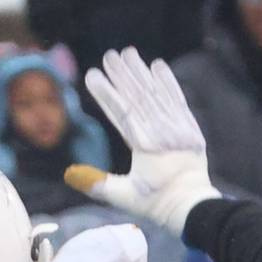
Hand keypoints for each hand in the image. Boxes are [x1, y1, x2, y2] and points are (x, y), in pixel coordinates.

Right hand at [64, 47, 220, 234]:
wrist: (193, 208)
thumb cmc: (156, 204)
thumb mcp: (125, 198)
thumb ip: (98, 185)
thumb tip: (68, 174)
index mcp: (146, 149)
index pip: (122, 114)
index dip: (106, 93)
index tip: (92, 75)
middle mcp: (163, 135)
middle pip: (139, 99)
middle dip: (122, 75)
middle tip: (109, 55)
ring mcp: (179, 130)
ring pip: (158, 96)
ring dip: (142, 73)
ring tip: (128, 53)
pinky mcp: (191, 129)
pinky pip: (178, 101)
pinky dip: (168, 83)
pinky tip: (158, 66)